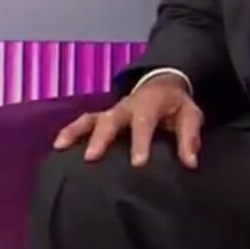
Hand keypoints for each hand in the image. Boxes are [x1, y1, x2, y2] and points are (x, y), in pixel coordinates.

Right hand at [52, 74, 203, 168]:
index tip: (138, 164)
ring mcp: (111, 111)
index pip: (144, 122)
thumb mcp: (190, 115)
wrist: (161, 84)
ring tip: (61, 146)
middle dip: (101, 138)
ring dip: (76, 131)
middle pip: (110, 120)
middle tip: (91, 157)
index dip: (140, 142)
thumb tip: (190, 163)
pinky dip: (71, 131)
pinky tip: (59, 146)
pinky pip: (84, 122)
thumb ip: (190, 138)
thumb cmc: (175, 105)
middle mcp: (126, 106)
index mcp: (149, 104)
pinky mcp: (102, 116)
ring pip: (91, 118)